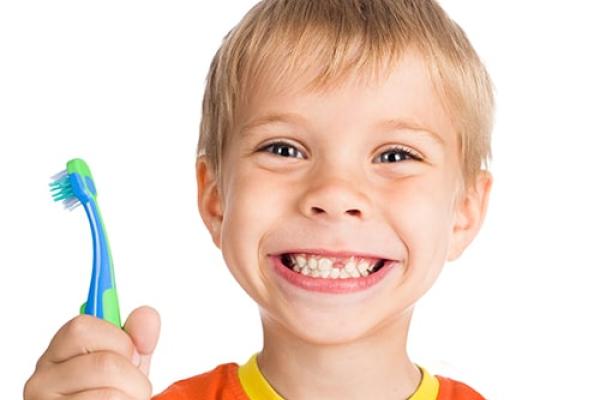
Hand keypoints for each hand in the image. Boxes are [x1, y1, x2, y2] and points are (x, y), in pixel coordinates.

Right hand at [24, 306, 160, 399]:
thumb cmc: (112, 394)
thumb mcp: (127, 362)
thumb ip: (137, 337)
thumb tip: (145, 314)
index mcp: (58, 353)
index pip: (81, 329)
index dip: (119, 340)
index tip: (133, 356)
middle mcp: (43, 379)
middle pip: (104, 363)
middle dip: (134, 375)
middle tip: (135, 386)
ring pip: (109, 394)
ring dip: (133, 397)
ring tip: (127, 399)